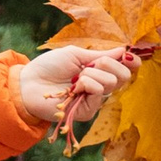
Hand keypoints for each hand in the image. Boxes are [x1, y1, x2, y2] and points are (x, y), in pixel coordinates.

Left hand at [14, 39, 148, 137]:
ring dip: (92, 74)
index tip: (129, 55)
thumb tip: (123, 50)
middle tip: (91, 64)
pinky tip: (74, 86)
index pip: (124, 69)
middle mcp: (99, 87)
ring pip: (111, 82)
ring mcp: (94, 100)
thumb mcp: (76, 55)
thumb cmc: (49, 66)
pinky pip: (99, 91)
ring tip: (75, 78)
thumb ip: (100, 55)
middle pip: (123, 76)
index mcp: (98, 72)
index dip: (130, 62)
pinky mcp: (88, 111)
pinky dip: (87, 83)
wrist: (29, 82)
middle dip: (109, 64)